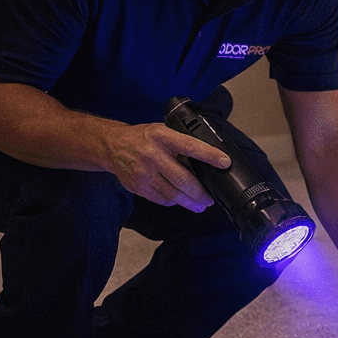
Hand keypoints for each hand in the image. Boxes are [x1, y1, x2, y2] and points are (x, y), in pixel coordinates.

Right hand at [103, 123, 228, 211]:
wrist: (112, 146)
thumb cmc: (143, 138)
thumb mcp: (162, 131)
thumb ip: (180, 142)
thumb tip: (207, 157)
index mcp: (162, 137)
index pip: (190, 146)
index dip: (209, 155)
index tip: (224, 163)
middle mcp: (152, 155)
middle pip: (182, 178)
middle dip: (200, 192)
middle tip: (210, 199)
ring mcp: (144, 173)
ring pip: (172, 194)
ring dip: (190, 202)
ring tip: (200, 206)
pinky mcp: (138, 187)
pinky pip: (161, 199)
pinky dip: (173, 201)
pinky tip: (180, 201)